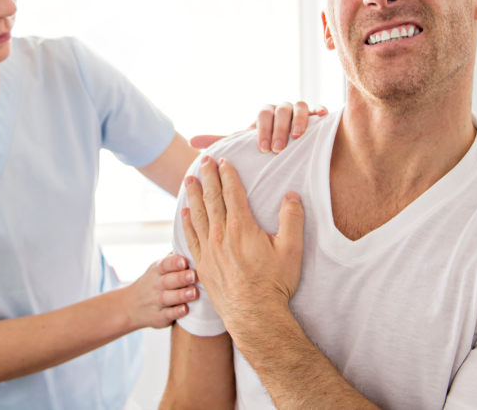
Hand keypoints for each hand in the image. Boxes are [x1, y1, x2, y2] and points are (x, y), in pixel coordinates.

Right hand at [122, 254, 197, 329]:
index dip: (173, 262)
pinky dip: (175, 313)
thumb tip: (192, 242)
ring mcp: (155, 302)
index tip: (184, 261)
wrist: (130, 306)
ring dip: (181, 295)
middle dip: (181, 278)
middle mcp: (155, 286)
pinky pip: (166, 315)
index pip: (164, 264)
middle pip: (167, 281)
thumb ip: (173, 258)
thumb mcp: (158, 268)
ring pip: (167, 298)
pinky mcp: (158, 317)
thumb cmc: (154, 282)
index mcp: (156, 271)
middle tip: (194, 275)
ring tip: (194, 292)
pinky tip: (186, 309)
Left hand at [181, 155, 304, 331]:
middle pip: (212, 198)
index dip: (227, 175)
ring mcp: (209, 250)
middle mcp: (221, 235)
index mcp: (242, 227)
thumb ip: (292, 219)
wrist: (255, 315)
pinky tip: (183, 212)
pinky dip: (186, 222)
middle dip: (208, 177)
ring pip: (198, 215)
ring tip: (189, 179)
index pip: (232, 193)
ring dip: (193, 194)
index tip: (223, 161)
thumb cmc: (275, 283)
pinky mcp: (202, 264)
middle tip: (203, 160)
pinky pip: (191, 237)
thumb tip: (291, 196)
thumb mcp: (292, 249)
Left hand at [190, 102, 327, 152]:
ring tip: (297, 137)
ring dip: (298, 121)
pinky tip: (320, 119)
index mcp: (265, 115)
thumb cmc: (264, 146)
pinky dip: (319, 111)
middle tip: (277, 148)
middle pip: (281, 110)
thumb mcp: (243, 145)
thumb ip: (221, 142)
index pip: (262, 115)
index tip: (262, 149)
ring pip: (299, 107)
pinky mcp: (316, 115)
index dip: (262, 129)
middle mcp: (282, 109)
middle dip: (278, 129)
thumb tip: (191, 142)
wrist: (289, 146)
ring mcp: (300, 110)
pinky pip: (319, 108)